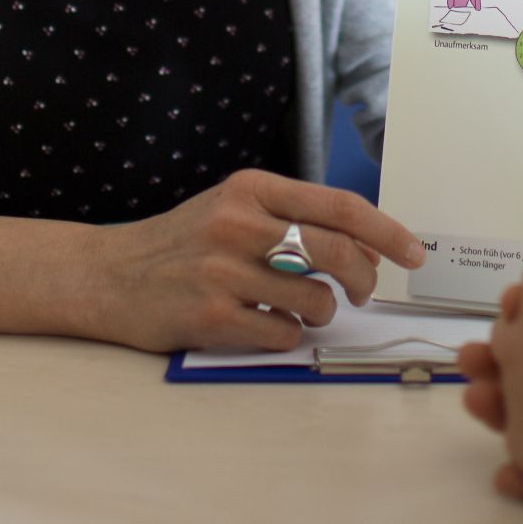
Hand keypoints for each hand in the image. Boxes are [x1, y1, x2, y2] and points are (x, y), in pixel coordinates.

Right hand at [83, 168, 425, 352]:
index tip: (413, 252)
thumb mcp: (232, 210)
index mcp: (250, 188)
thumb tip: (367, 247)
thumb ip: (292, 219)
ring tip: (294, 309)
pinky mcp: (212, 315)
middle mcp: (238, 223)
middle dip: (365, 278)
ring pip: (316, 300)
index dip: (386, 231)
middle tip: (363, 294)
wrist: (108, 275)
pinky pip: (283, 334)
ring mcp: (223, 270)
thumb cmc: (181, 244)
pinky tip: (260, 323)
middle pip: (336, 251)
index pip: (338, 205)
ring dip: (321, 313)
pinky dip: (286, 335)